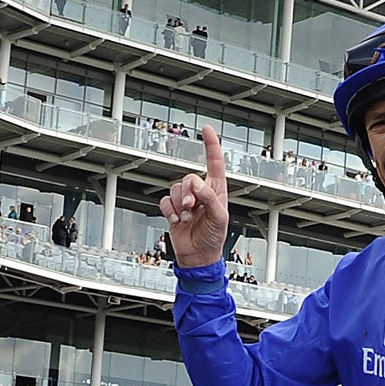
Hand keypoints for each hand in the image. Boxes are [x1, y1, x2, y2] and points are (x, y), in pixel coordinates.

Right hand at [159, 126, 228, 268]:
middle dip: (187, 193)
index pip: (214, 163)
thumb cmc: (214, 237)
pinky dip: (169, 211)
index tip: (206, 129)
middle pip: (188, 178)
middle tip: (192, 209)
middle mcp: (200, 192)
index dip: (211, 145)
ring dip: (179, 206)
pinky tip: (177, 222)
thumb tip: (196, 183)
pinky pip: (165, 201)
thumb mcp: (219, 217)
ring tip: (187, 219)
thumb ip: (209, 197)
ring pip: (175, 189)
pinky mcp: (173, 210)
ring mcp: (186, 201)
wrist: (198, 256)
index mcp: (216, 190)